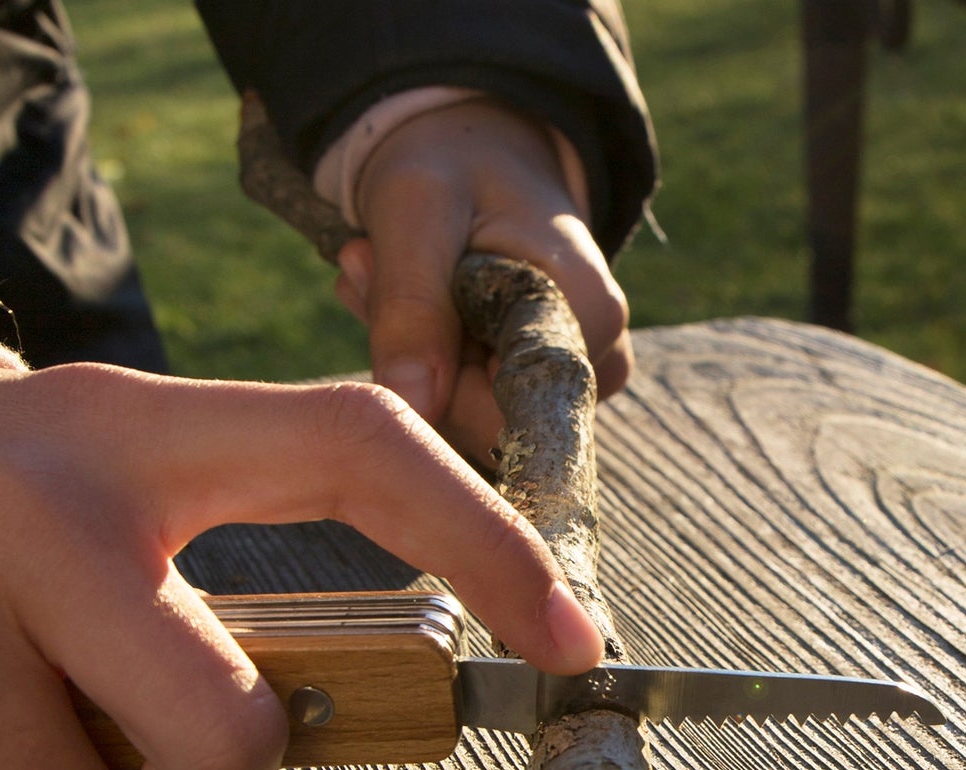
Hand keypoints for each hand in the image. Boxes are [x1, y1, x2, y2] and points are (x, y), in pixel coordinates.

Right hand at [0, 363, 601, 769]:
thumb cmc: (14, 500)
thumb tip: (348, 717)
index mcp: (149, 435)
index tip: (573, 639)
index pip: (357, 451)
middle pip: (223, 736)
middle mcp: (36, 503)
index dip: (484, 542)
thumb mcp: (130, 482)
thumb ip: (239, 579)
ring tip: (14, 721)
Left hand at [333, 97, 632, 461]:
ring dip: (407, 354)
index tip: (386, 286)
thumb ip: (412, 308)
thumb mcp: (416, 211)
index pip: (504, 414)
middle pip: (484, 423)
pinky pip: (464, 408)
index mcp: (588, 315)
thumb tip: (413, 409)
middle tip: (368, 266)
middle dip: (412, 357)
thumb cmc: (453, 164)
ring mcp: (571, 384)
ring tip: (384, 269)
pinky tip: (406, 300)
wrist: (474, 151)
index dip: (432, 378)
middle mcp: (597, 362)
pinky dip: (419, 362)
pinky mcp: (537, 390)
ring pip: (467, 419)